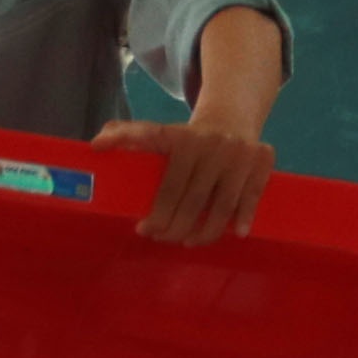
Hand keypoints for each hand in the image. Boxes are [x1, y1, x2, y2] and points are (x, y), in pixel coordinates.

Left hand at [100, 113, 272, 245]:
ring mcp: (239, 154)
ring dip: (206, 230)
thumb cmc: (188, 136)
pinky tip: (234, 233)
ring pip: (222, 204)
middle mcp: (213, 145)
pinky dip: (243, 217)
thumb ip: (126, 135)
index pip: (169, 186)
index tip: (144, 230)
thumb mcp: (158, 131)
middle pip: (194, 200)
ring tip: (190, 241)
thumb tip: (96, 146)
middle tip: (166, 239)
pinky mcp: (262, 161)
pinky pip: (251, 196)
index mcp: (183, 138)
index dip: (157, 213)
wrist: (232, 116)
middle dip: (177, 227)